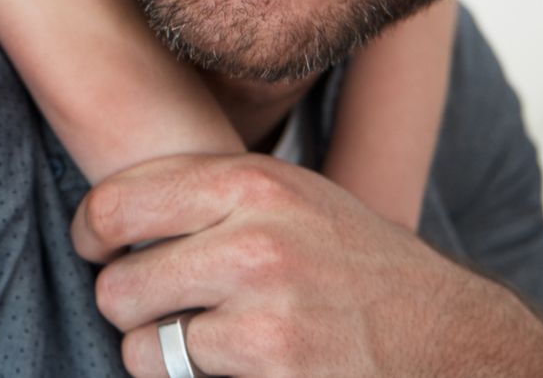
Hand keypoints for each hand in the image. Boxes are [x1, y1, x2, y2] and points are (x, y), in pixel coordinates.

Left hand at [71, 153, 542, 377]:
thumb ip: (212, 194)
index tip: (95, 248)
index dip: (91, 232)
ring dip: (155, 352)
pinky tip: (235, 368)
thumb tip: (109, 210)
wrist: (451, 338)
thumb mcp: (293, 199)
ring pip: (140, 342)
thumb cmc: (357, 267)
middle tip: (157, 309)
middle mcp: (256, 238)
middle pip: (119, 281)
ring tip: (197, 342)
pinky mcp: (274, 364)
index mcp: (252, 183)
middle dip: (128, 304)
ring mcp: (266, 307)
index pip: (117, 203)